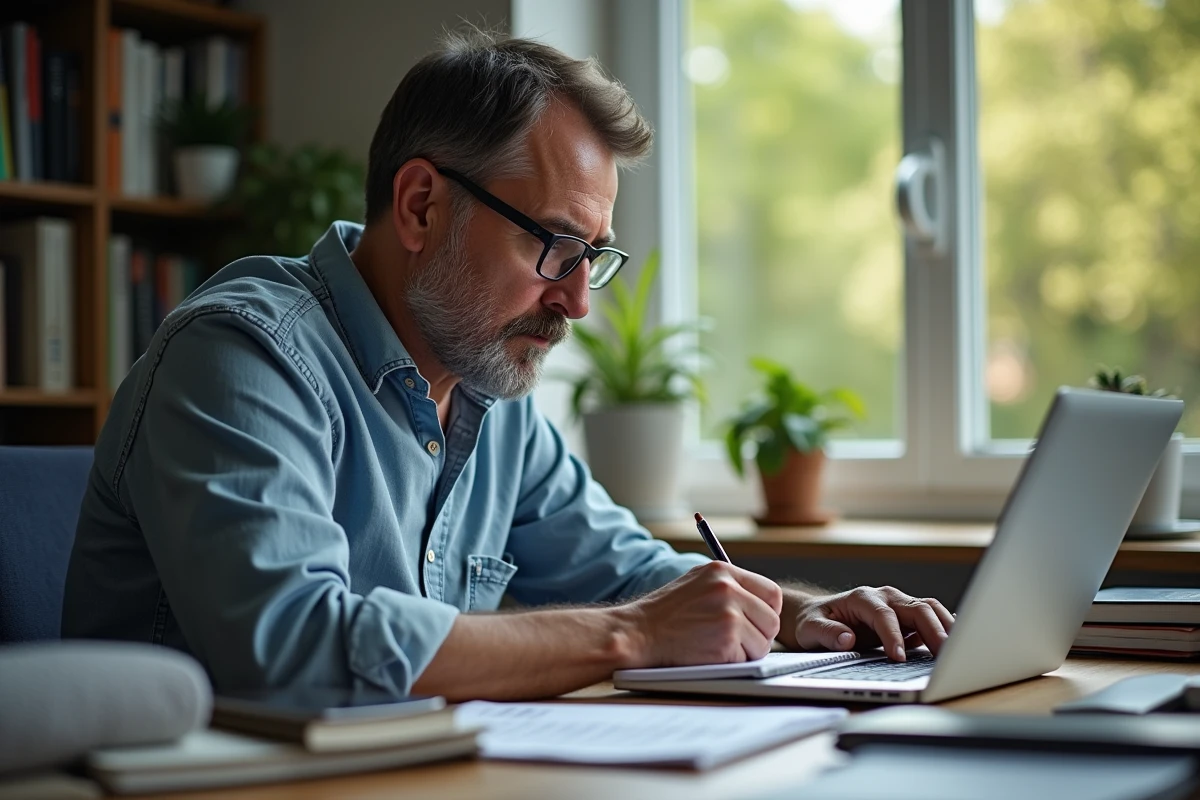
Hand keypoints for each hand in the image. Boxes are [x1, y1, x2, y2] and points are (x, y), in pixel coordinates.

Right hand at [622, 562, 782, 667]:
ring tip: (719, 646)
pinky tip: (711, 654)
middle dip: (760, 635)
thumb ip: (727, 586)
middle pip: (772, 620)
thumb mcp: (697, 582)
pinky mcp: (726, 640)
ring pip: (764, 642)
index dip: (767, 611)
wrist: (639, 632)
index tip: (756, 622)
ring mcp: (729, 615)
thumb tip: (759, 601)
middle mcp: (729, 589)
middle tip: (738, 641)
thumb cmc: (665, 613)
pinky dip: (734, 662)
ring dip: (747, 651)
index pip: (772, 592)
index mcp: (723, 571)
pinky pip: (748, 659)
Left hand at [790, 586, 954, 660]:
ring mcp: (899, 604)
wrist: (817, 616)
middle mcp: (885, 596)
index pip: (884, 615)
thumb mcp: (810, 629)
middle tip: (945, 657)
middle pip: (917, 609)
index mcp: (863, 598)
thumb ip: (827, 634)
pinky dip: (946, 628)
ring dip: (947, 628)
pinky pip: (932, 618)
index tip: (899, 657)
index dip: (893, 636)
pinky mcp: (908, 617)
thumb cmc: (813, 623)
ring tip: (960, 652)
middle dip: (933, 631)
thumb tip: (847, 640)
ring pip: (930, 610)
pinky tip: (960, 642)